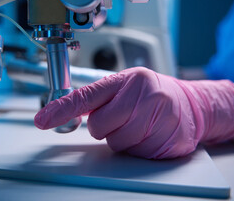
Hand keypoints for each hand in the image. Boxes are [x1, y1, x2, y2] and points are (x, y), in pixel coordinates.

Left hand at [34, 67, 233, 158]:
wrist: (191, 105)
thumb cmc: (151, 95)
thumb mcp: (125, 86)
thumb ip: (97, 98)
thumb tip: (63, 114)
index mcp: (126, 80)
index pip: (86, 96)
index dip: (61, 110)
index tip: (42, 120)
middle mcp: (142, 95)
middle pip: (98, 126)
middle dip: (105, 127)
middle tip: (122, 118)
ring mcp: (158, 117)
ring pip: (115, 143)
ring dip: (122, 138)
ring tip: (139, 125)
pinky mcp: (167, 138)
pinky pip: (135, 154)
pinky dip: (137, 148)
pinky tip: (150, 134)